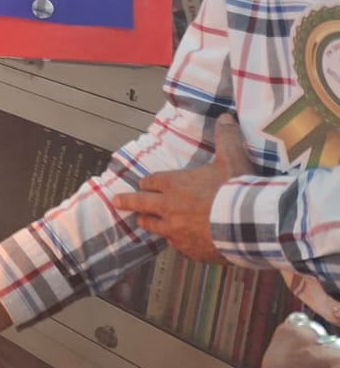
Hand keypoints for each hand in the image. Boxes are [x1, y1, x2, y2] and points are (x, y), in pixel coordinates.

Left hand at [111, 115, 251, 263]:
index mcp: (174, 185)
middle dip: (128, 201)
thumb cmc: (237, 191)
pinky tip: (183, 240)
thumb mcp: (232, 159)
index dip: (148, 182)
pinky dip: (179, 241)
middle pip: (141, 204)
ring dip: (150, 222)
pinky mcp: (190, 250)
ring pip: (153, 227)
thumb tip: (227, 117)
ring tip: (143, 221)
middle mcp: (169, 208)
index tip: (145, 184)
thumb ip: (226, 138)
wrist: (250, 225)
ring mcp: (177, 231)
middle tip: (117, 201)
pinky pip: (178, 245)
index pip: (150, 182)